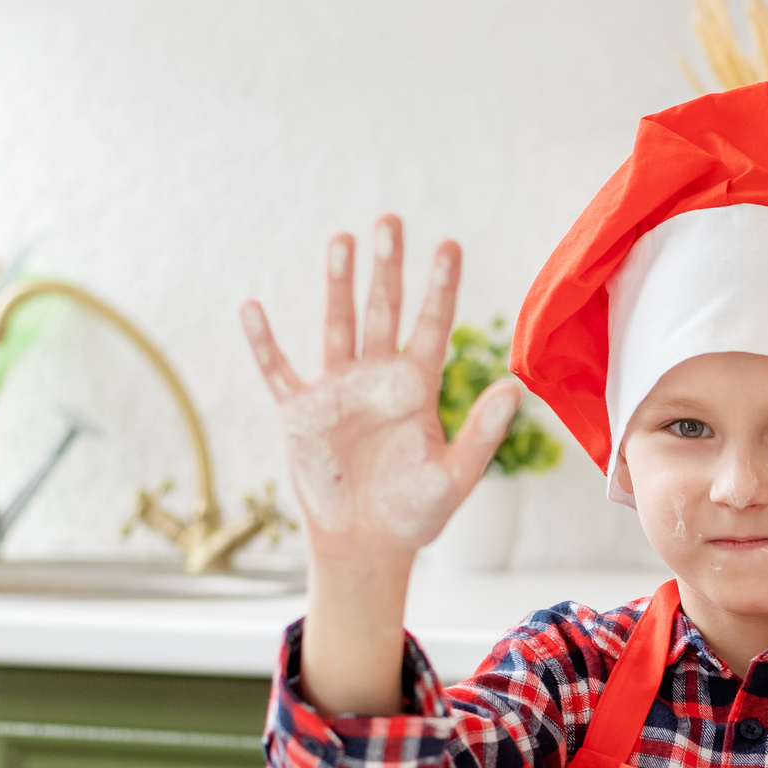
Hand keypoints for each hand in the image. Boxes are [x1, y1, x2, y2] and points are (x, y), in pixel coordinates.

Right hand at [241, 216, 520, 573]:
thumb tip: (514, 387)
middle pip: (383, 311)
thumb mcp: (455, 476)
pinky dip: (264, 343)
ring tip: (342, 239)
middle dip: (388, 267)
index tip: (449, 245)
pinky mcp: (300, 414)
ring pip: (337, 325)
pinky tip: (252, 308)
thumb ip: (483, 433)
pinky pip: (278, 371)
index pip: (432, 326)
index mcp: (418, 387)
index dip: (441, 287)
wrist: (367, 546)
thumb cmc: (415, 513)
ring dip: (338, 284)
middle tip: (391, 220)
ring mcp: (336, 391)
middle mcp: (377, 378)